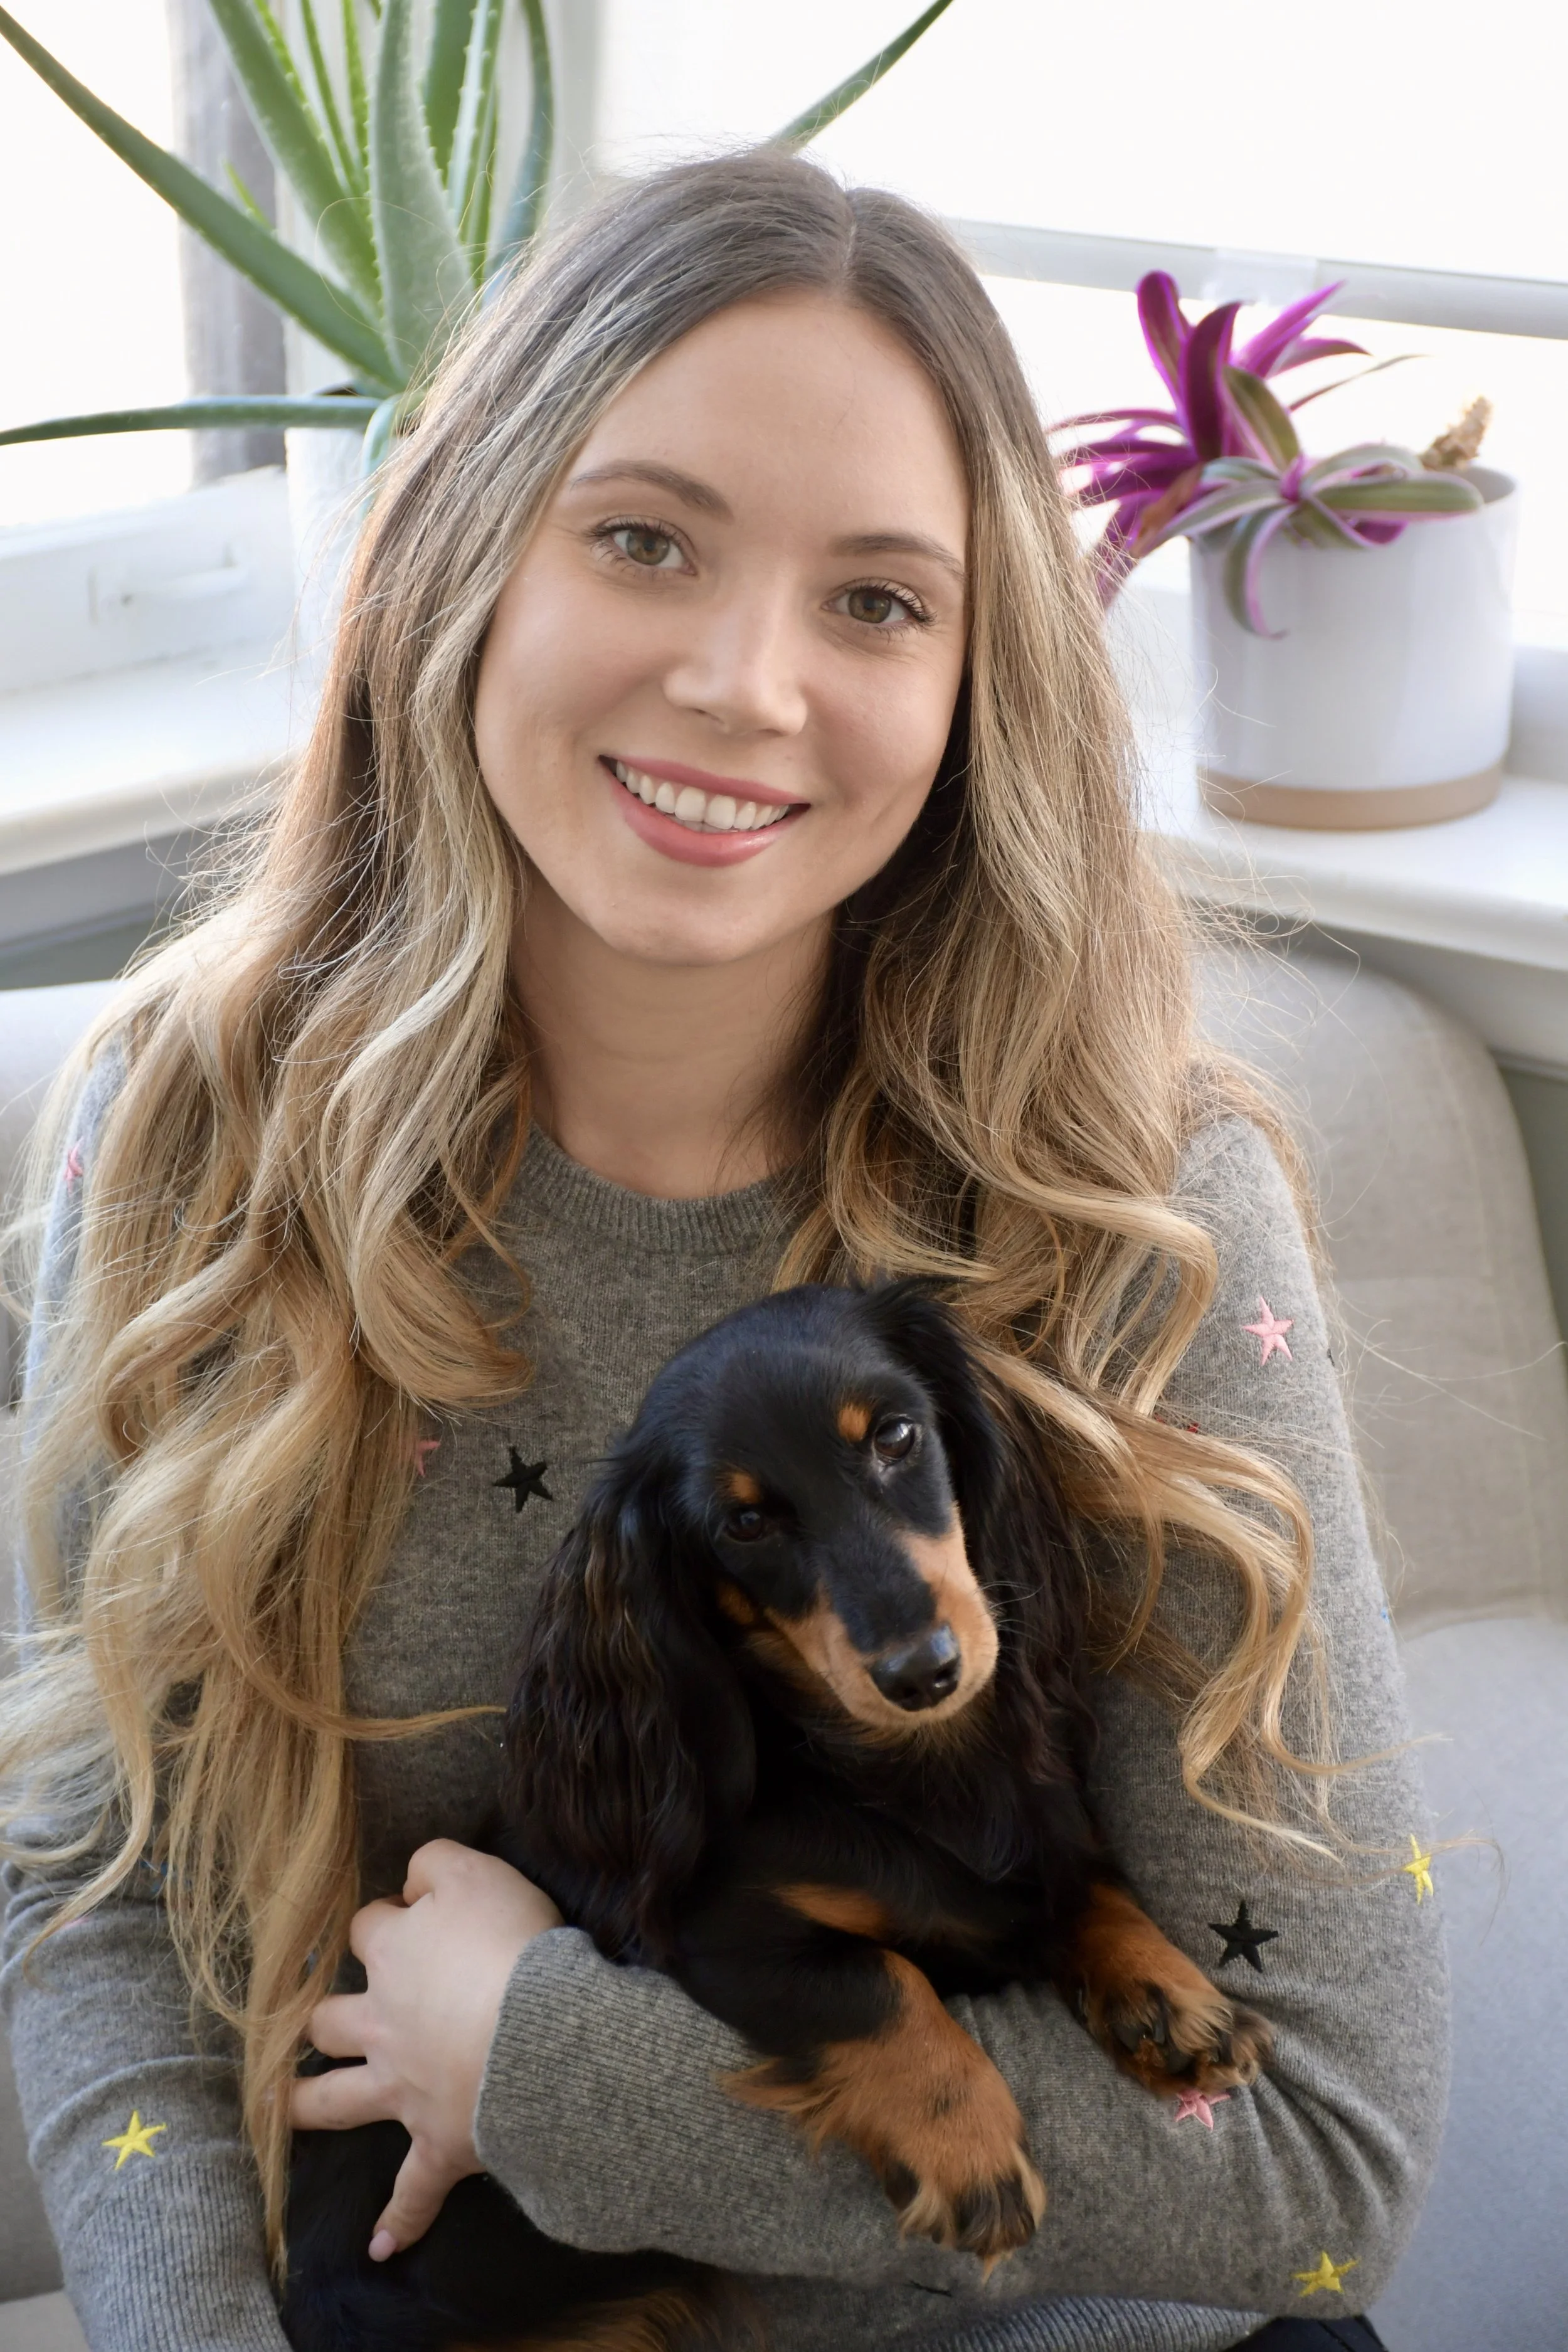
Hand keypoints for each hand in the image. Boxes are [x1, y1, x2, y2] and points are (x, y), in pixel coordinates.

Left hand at [289, 1839, 560, 2257]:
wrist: (537, 2034)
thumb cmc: (511, 1945)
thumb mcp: (478, 1873)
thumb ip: (436, 1863)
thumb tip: (412, 1877)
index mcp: (394, 1956)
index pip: (367, 1928)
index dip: (384, 1919)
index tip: (409, 1914)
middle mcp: (383, 2023)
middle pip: (329, 2018)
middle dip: (322, 2015)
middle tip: (323, 2015)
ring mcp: (403, 2089)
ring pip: (337, 2100)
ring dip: (309, 2106)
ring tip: (284, 2109)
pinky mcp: (438, 2144)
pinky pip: (412, 2192)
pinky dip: (399, 2221)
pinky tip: (383, 2247)